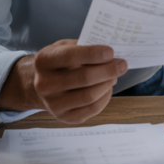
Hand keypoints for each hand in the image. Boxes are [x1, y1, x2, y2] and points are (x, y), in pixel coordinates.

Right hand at [0, 39, 127, 123]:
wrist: (41, 85)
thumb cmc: (58, 63)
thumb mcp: (63, 47)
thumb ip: (83, 47)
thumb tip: (110, 53)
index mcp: (43, 61)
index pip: (70, 56)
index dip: (93, 54)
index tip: (111, 52)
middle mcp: (45, 84)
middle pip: (83, 78)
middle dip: (108, 70)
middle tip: (122, 64)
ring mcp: (53, 104)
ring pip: (89, 96)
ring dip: (108, 84)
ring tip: (115, 75)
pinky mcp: (64, 117)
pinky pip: (92, 109)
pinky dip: (105, 97)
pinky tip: (107, 88)